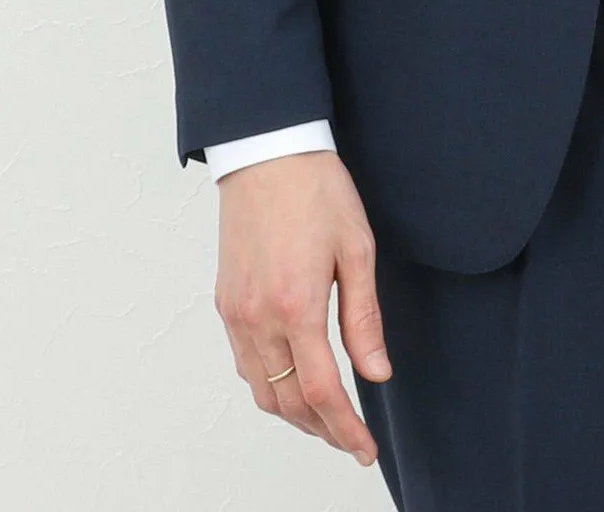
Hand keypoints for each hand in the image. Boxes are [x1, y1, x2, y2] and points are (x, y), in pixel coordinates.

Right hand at [214, 150, 391, 466]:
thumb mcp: (357, 248)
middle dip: (323, 430)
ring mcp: (236, 314)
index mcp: (296, 306)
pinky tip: (295, 380)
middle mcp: (257, 318)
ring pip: (262, 390)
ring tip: (329, 417)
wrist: (267, 152)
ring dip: (295, 413)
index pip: (322, 392)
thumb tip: (378, 373)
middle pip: (289, 402)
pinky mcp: (225, 303)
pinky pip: (245, 365)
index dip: (346, 430)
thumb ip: (364, 317)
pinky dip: (271, 385)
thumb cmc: (317, 191)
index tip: (365, 450)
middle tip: (353, 440)